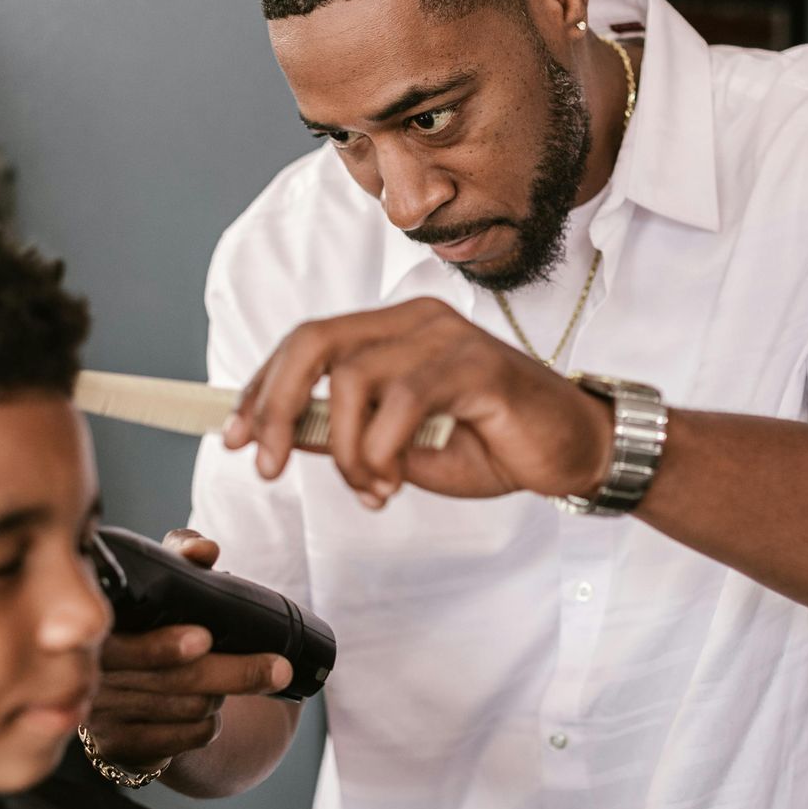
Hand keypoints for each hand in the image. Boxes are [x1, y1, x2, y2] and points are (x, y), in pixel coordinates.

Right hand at [83, 530, 292, 769]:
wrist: (118, 682)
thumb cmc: (146, 620)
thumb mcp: (159, 582)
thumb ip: (180, 556)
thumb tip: (204, 550)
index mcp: (96, 628)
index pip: (128, 644)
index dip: (164, 646)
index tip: (205, 639)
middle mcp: (91, 675)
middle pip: (176, 681)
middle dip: (235, 672)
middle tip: (280, 668)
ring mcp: (101, 716)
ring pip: (188, 709)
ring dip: (220, 695)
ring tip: (225, 678)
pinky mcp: (118, 749)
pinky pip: (185, 738)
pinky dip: (207, 725)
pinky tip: (205, 710)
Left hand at [223, 297, 614, 509]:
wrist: (572, 452)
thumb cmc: (492, 443)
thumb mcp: (400, 446)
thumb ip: (346, 433)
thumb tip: (286, 436)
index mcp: (393, 330)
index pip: (307, 341)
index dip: (263, 388)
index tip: (236, 437)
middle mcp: (414, 320)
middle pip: (314, 342)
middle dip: (277, 406)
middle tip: (268, 465)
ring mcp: (444, 336)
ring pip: (354, 378)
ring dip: (347, 450)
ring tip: (371, 488)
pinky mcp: (474, 365)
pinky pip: (401, 403)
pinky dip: (382, 452)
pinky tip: (392, 483)